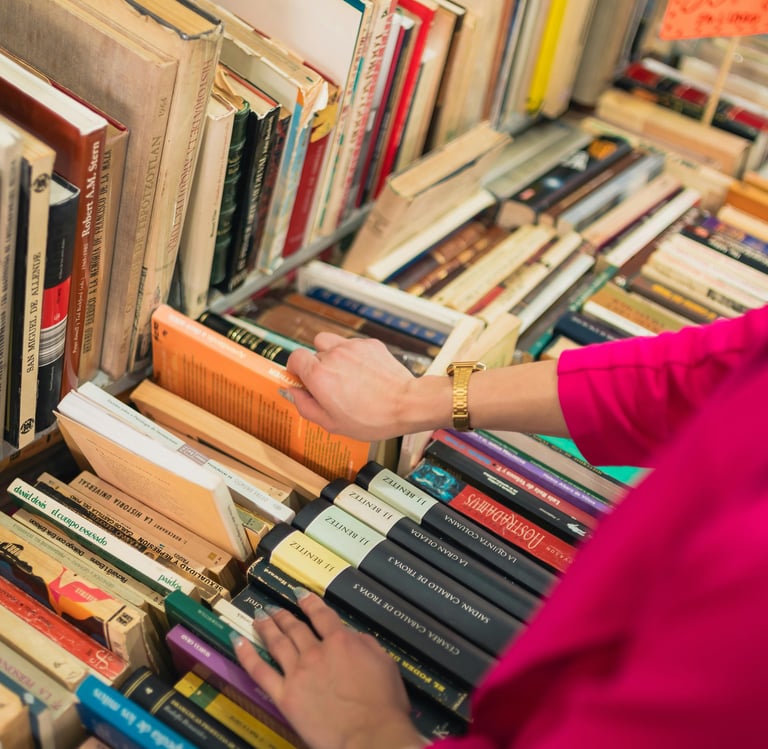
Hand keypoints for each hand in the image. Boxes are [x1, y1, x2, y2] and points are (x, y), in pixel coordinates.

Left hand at [233, 590, 423, 748]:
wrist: (370, 735)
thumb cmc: (383, 704)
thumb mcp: (384, 662)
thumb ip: (364, 643)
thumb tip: (350, 635)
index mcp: (341, 641)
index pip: (321, 615)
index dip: (309, 602)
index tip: (299, 594)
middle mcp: (315, 651)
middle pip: (295, 627)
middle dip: (283, 615)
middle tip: (273, 608)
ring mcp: (297, 672)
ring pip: (276, 643)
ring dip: (266, 627)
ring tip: (258, 617)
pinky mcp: (284, 696)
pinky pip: (260, 671)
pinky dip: (247, 654)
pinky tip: (239, 641)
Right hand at [286, 332, 422, 440]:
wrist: (407, 404)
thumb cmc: (373, 418)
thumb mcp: (331, 424)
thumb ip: (305, 406)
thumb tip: (293, 392)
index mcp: (319, 375)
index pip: (294, 358)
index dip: (296, 369)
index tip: (302, 379)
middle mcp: (333, 356)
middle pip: (314, 353)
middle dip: (318, 367)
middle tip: (331, 385)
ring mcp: (352, 347)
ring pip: (330, 343)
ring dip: (332, 355)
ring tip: (345, 374)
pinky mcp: (369, 343)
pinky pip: (353, 345)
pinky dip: (354, 356)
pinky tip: (364, 372)